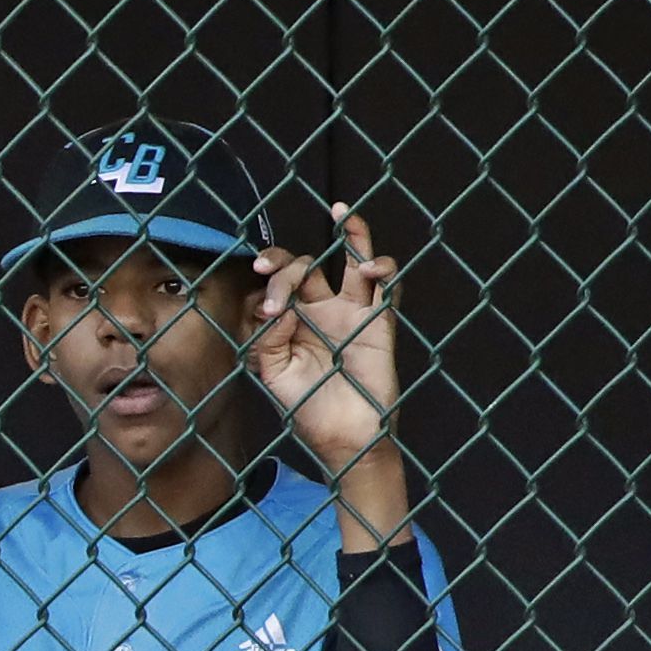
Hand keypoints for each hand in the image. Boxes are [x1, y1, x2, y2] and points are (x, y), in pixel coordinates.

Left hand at [247, 203, 401, 466]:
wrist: (344, 437)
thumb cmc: (305, 407)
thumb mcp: (272, 373)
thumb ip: (266, 338)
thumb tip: (275, 307)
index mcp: (289, 319)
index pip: (276, 283)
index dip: (267, 280)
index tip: (263, 299)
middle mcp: (319, 308)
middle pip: (307, 265)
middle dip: (286, 262)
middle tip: (270, 269)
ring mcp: (352, 311)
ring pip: (354, 260)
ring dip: (351, 233)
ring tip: (341, 213)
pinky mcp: (380, 321)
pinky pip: (387, 286)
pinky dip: (383, 268)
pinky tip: (370, 266)